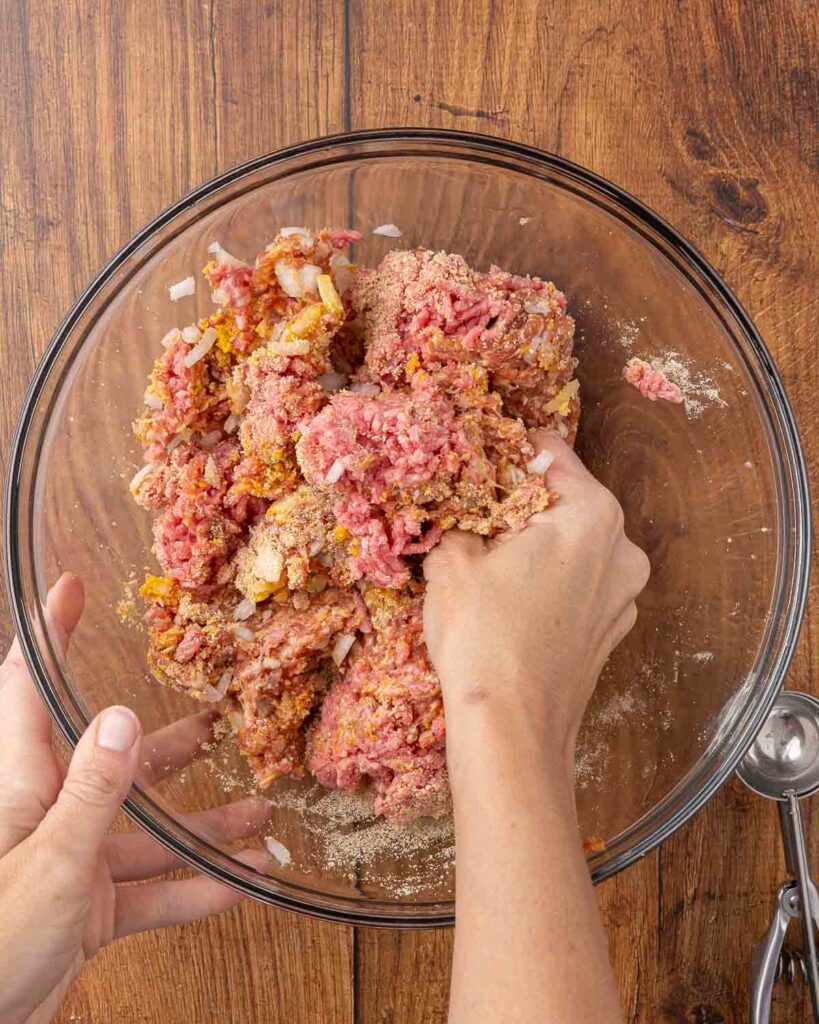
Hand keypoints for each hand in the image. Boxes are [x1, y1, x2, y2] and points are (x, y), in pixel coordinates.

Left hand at [0, 574, 270, 1023]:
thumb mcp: (50, 863)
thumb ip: (92, 791)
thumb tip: (120, 716)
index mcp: (23, 783)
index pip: (28, 689)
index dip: (48, 634)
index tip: (71, 588)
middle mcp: (49, 810)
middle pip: (114, 759)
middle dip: (169, 742)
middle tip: (218, 718)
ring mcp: (72, 859)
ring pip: (147, 827)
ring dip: (204, 824)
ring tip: (262, 811)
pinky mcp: (88, 906)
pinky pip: (152, 890)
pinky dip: (195, 891)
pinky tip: (241, 886)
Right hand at [427, 433, 647, 1023]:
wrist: (511, 730)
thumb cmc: (483, 636)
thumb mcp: (452, 561)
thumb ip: (462, 522)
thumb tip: (460, 517)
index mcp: (592, 516)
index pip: (552, 454)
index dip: (511, 450)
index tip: (485, 453)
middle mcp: (622, 550)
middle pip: (569, 503)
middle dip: (524, 503)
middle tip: (478, 510)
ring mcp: (623, 597)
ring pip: (576, 549)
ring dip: (539, 546)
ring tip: (490, 559)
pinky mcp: (611, 635)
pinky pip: (580, 589)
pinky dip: (552, 584)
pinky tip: (512, 601)